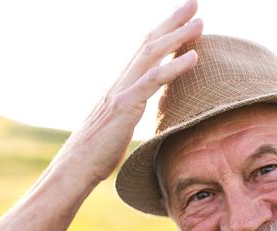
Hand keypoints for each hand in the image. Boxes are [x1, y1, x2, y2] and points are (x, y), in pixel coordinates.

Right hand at [56, 0, 201, 182]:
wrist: (75, 168)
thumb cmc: (96, 154)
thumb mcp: (118, 127)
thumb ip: (129, 113)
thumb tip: (140, 114)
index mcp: (120, 86)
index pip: (144, 51)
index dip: (164, 31)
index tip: (184, 17)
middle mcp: (120, 82)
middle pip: (149, 43)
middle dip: (172, 21)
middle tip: (193, 3)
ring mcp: (121, 92)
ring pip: (151, 55)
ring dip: (177, 36)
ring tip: (200, 23)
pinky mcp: (124, 107)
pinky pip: (152, 81)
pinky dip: (174, 67)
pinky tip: (194, 57)